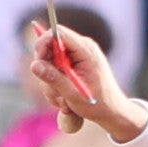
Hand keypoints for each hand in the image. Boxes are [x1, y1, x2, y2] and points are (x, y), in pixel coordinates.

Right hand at [25, 19, 145, 142]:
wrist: (113, 113)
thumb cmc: (98, 104)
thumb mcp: (73, 93)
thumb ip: (53, 78)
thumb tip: (34, 65)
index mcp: (85, 50)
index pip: (57, 33)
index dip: (42, 44)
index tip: (37, 62)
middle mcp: (81, 49)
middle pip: (49, 48)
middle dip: (46, 71)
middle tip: (53, 89)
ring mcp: (77, 58)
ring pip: (50, 64)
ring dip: (51, 85)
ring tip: (64, 101)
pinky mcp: (74, 67)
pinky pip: (55, 71)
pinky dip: (55, 87)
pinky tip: (65, 100)